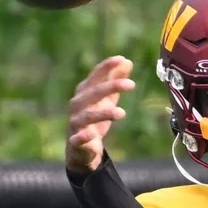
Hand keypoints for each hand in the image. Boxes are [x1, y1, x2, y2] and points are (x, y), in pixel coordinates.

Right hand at [66, 56, 135, 173]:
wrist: (81, 149)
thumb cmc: (94, 118)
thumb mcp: (107, 99)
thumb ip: (115, 81)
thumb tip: (127, 61)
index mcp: (84, 92)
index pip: (96, 76)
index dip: (107, 67)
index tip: (121, 59)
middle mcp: (77, 104)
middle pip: (93, 93)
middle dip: (111, 87)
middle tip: (132, 84)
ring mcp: (75, 123)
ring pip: (87, 115)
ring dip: (104, 113)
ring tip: (122, 113)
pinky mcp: (75, 142)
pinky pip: (78, 138)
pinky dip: (83, 136)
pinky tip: (92, 135)